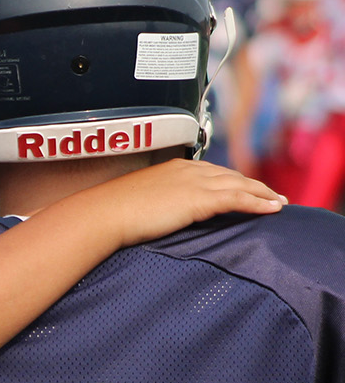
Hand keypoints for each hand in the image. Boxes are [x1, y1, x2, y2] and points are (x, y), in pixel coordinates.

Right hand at [49, 159, 284, 246]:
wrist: (103, 214)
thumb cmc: (111, 212)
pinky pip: (238, 199)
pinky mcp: (199, 199)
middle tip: (271, 195)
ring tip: (279, 202)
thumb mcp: (138, 201)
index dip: (232, 180)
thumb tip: (158, 213)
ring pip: (240, 185)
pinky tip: (272, 209)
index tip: (245, 187)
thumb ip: (156, 201)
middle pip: (231, 175)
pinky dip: (258, 202)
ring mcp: (194, 183)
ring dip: (263, 193)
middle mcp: (187, 170)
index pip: (212, 171)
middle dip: (253, 184)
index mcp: (172, 168)